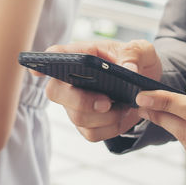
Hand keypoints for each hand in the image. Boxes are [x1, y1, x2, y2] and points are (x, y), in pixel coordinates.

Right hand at [40, 40, 162, 142]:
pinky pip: (91, 133)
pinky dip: (110, 128)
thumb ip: (135, 54)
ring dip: (103, 117)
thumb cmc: (137, 62)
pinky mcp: (87, 124)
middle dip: (79, 101)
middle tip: (106, 102)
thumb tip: (128, 69)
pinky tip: (121, 116)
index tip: (38, 71)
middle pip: (55, 92)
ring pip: (76, 117)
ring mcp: (76, 104)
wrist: (148, 86)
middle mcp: (71, 80)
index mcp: (81, 55)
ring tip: (123, 107)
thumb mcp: (142, 51)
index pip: (54, 55)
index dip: (43, 62)